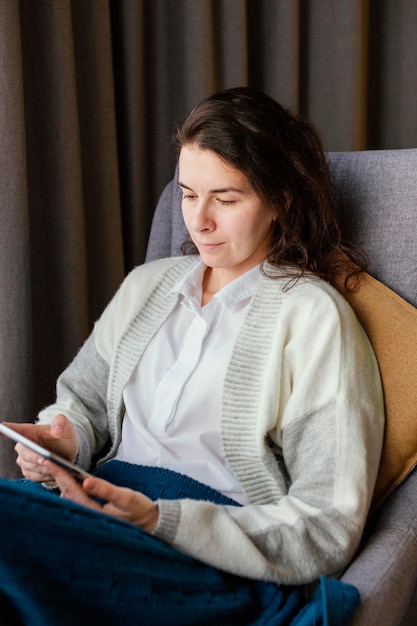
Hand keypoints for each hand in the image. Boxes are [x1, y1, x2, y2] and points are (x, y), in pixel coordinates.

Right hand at [4, 414, 79, 481]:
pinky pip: (32, 476)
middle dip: (36, 457)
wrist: (69, 452)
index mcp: (29, 431)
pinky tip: (53, 472)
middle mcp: (23, 445)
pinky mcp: (28, 471)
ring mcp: (24, 459)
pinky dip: (43, 475)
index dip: (4, 430)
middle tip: (46, 459)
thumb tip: (56, 430)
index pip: (13, 430)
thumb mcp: (67, 426)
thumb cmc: (65, 436)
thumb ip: (61, 423)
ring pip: (29, 466)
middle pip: (24, 453)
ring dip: (42, 467)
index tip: (0, 428)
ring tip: (56, 465)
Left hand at [42, 460, 158, 532]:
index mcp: (94, 512)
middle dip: (56, 477)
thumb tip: (86, 481)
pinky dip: (69, 489)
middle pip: (66, 494)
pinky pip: (75, 501)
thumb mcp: (125, 497)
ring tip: (53, 468)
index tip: (48, 461)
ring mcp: (89, 517)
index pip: (71, 491)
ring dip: (61, 483)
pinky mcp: (92, 515)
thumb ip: (105, 490)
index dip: (59, 475)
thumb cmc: (138, 510)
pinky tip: (68, 482)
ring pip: (69, 499)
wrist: (149, 524)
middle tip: (45, 460)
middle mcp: (88, 517)